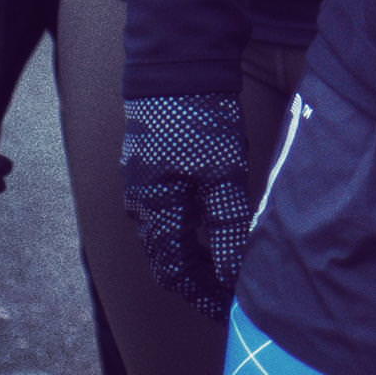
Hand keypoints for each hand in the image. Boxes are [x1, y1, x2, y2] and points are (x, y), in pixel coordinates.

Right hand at [120, 94, 254, 317]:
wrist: (177, 67)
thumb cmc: (199, 118)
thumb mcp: (222, 171)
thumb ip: (226, 223)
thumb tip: (233, 272)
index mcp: (154, 210)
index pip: (173, 272)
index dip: (201, 293)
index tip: (227, 307)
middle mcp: (142, 204)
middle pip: (169, 257)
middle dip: (201, 277)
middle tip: (233, 290)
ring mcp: (144, 186)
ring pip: (170, 235)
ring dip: (198, 253)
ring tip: (232, 262)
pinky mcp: (154, 170)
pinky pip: (171, 212)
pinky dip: (194, 228)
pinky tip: (218, 225)